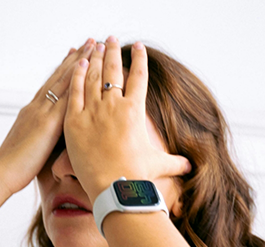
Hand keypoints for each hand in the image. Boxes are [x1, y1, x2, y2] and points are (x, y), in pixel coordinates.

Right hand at [0, 39, 95, 197]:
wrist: (1, 173)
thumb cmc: (14, 169)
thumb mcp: (29, 148)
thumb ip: (41, 139)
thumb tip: (49, 141)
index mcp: (31, 114)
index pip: (50, 87)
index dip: (64, 71)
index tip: (76, 56)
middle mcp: (36, 108)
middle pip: (58, 78)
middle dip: (75, 59)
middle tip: (89, 42)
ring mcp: (41, 113)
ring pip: (63, 81)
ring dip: (79, 63)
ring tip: (92, 46)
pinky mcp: (47, 123)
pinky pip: (65, 97)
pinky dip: (76, 81)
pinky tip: (87, 69)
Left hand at [64, 37, 190, 202]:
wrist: (115, 188)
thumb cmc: (137, 177)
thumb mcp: (159, 165)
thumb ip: (174, 162)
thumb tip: (189, 166)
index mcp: (135, 111)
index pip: (139, 77)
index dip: (139, 59)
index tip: (138, 47)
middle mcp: (114, 106)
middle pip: (114, 70)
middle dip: (113, 51)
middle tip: (112, 39)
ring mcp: (93, 112)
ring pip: (93, 77)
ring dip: (95, 58)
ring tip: (95, 46)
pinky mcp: (74, 122)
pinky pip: (74, 92)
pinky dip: (77, 75)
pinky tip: (78, 63)